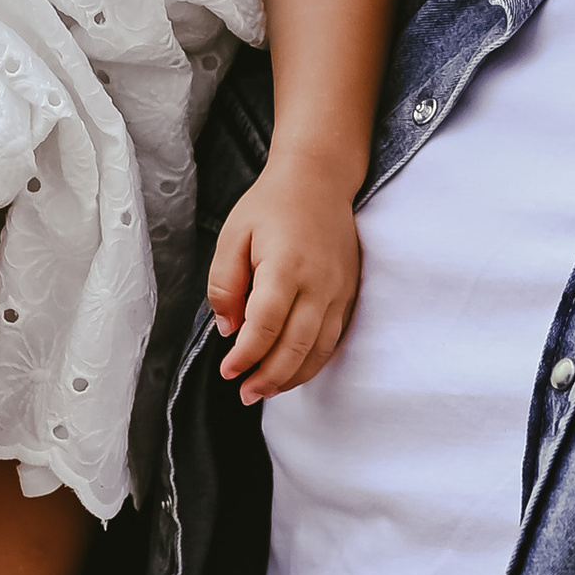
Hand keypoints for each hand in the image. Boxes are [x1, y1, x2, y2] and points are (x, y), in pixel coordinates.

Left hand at [206, 152, 362, 403]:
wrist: (319, 179)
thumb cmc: (272, 205)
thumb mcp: (233, 235)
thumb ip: (225, 284)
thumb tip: (229, 328)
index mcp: (285, 266)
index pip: (266, 326)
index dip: (246, 356)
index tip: (227, 371)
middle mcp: (319, 282)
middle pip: (296, 346)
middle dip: (269, 377)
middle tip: (245, 394)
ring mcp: (339, 290)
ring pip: (319, 349)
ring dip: (293, 377)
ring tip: (266, 391)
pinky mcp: (349, 293)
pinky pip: (334, 338)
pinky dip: (313, 361)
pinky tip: (294, 371)